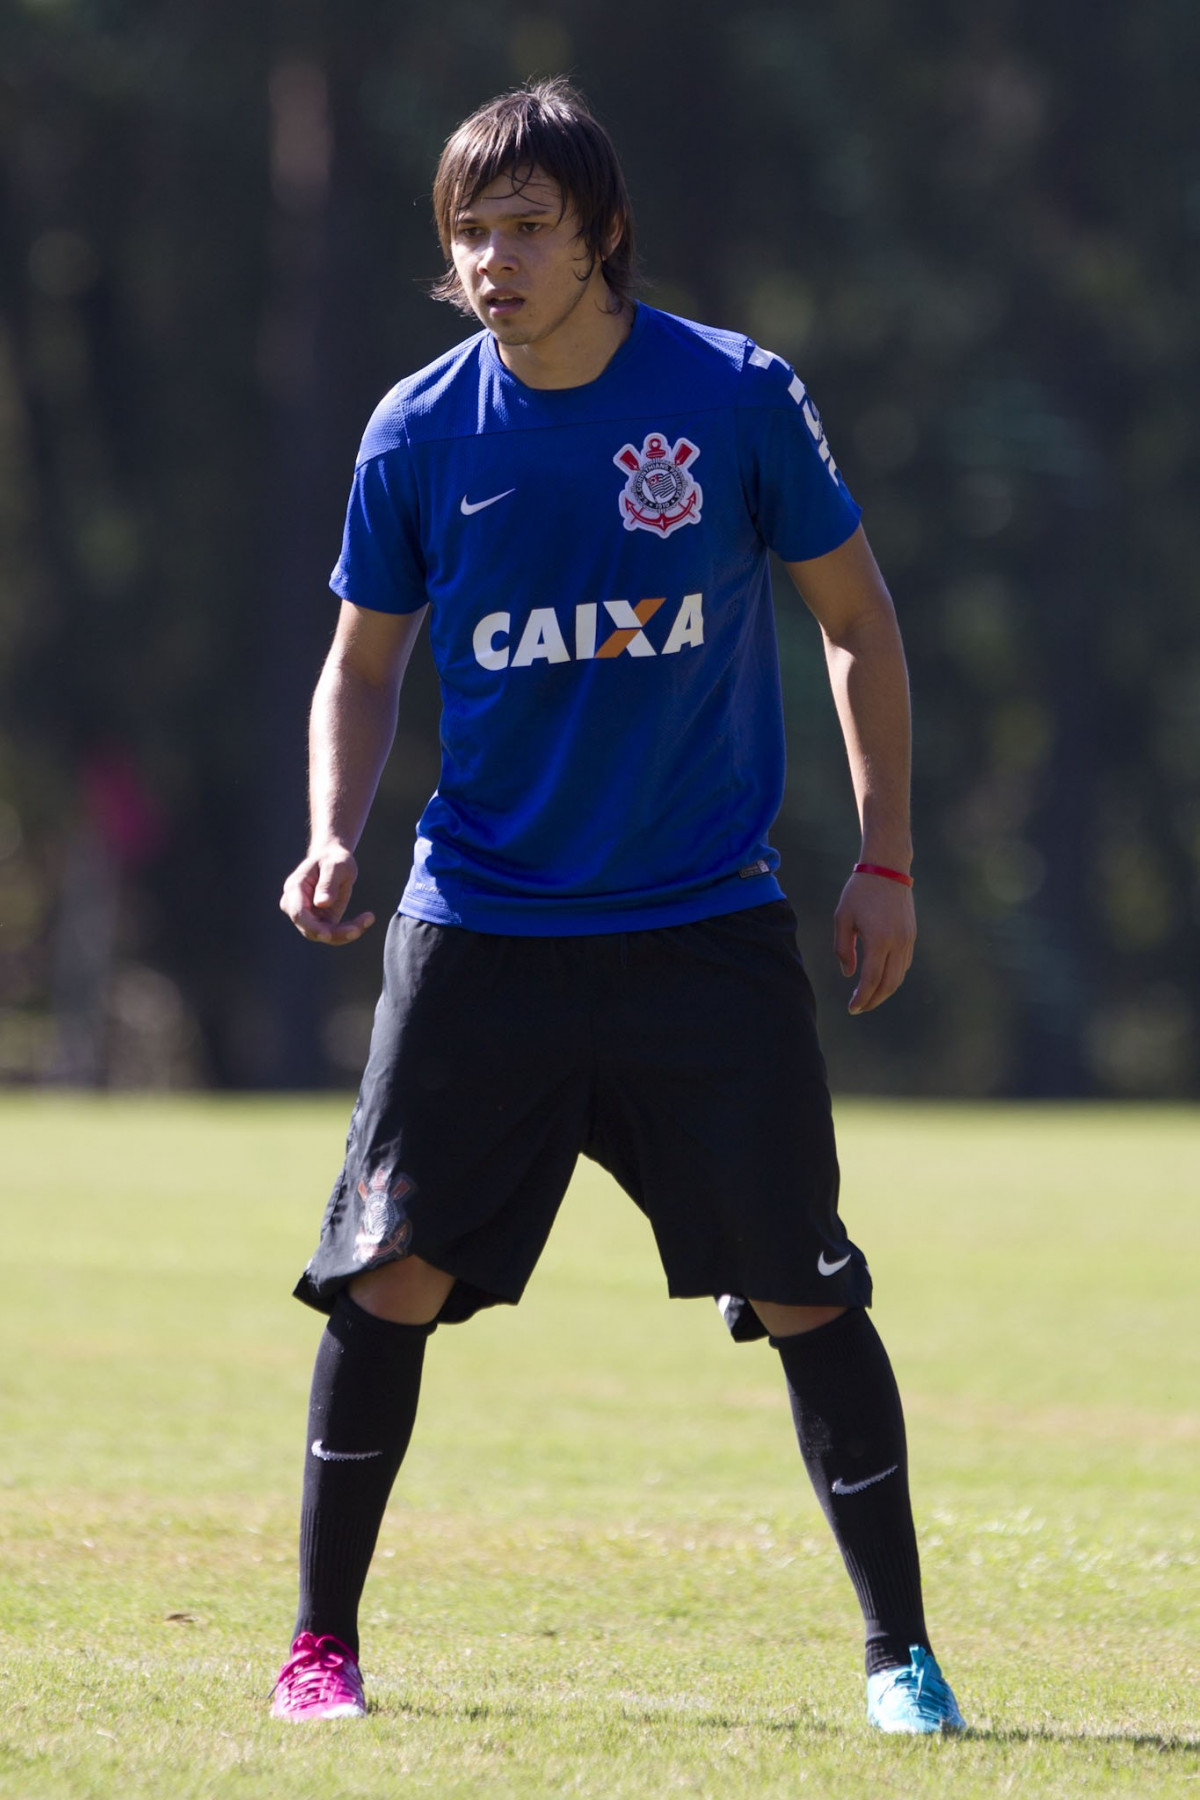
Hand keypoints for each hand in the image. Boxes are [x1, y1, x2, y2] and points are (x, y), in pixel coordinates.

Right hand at [280, 844, 375, 945]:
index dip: (311, 926)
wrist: (334, 860)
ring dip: (346, 933)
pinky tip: (367, 918)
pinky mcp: (321, 921)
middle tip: (357, 930)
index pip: (298, 913)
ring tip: (368, 918)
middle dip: (334, 933)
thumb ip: (328, 883)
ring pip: (323, 935)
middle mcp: (296, 905)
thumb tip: (321, 904)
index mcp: (295, 888)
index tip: (327, 934)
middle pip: (310, 929)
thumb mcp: (335, 866)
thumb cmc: (333, 859)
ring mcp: (308, 915)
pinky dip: (351, 929)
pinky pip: (334, 933)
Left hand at [833, 871, 915, 1013]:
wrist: (888, 869)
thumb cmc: (860, 891)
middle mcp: (897, 943)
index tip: (851, 1008)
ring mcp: (908, 940)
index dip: (861, 997)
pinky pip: (904, 964)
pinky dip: (893, 977)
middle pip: (889, 984)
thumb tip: (849, 973)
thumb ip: (843, 948)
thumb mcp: (842, 918)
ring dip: (884, 991)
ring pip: (899, 976)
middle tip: (859, 1008)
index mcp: (879, 940)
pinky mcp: (911, 935)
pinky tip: (880, 979)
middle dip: (873, 1000)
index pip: (871, 979)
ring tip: (868, 997)